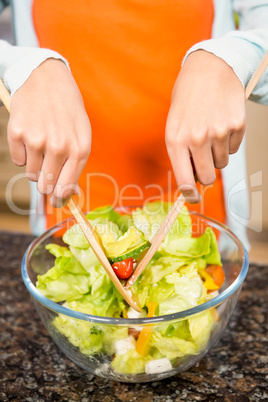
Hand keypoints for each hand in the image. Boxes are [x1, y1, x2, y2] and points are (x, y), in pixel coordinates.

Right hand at [8, 59, 90, 206]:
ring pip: (31, 174)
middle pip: (46, 186)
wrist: (47, 79)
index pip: (66, 188)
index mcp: (79, 149)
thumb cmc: (68, 110)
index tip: (56, 200)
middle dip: (46, 182)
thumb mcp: (81, 136)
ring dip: (35, 165)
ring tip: (42, 144)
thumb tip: (70, 195)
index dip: (59, 198)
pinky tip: (31, 135)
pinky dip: (23, 153)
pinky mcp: (18, 133)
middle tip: (48, 167)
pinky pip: (18, 160)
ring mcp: (36, 140)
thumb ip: (76, 166)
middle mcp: (59, 147)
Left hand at [165, 50, 245, 202]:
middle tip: (204, 160)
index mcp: (175, 140)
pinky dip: (228, 142)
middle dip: (206, 174)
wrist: (208, 69)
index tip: (193, 199)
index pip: (184, 180)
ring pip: (222, 163)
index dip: (189, 195)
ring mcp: (218, 133)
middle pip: (207, 178)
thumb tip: (192, 181)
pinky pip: (233, 149)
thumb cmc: (187, 100)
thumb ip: (181, 154)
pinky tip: (221, 123)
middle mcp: (196, 139)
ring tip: (210, 132)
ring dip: (217, 154)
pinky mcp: (236, 126)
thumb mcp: (173, 126)